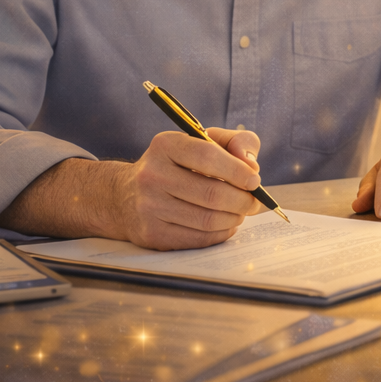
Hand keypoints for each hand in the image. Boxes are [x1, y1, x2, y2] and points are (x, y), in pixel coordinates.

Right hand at [108, 127, 263, 249]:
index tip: (255, 180)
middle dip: (243, 200)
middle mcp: (152, 175)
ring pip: (207, 220)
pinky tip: (225, 224)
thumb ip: (234, 142)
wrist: (125, 196)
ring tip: (240, 212)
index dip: (237, 170)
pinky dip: (221, 233)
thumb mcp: (201, 141)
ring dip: (234, 218)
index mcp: (165, 145)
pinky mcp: (152, 234)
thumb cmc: (176, 165)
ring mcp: (149, 207)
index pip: (207, 155)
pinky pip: (198, 239)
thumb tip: (250, 164)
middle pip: (211, 193)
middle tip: (254, 202)